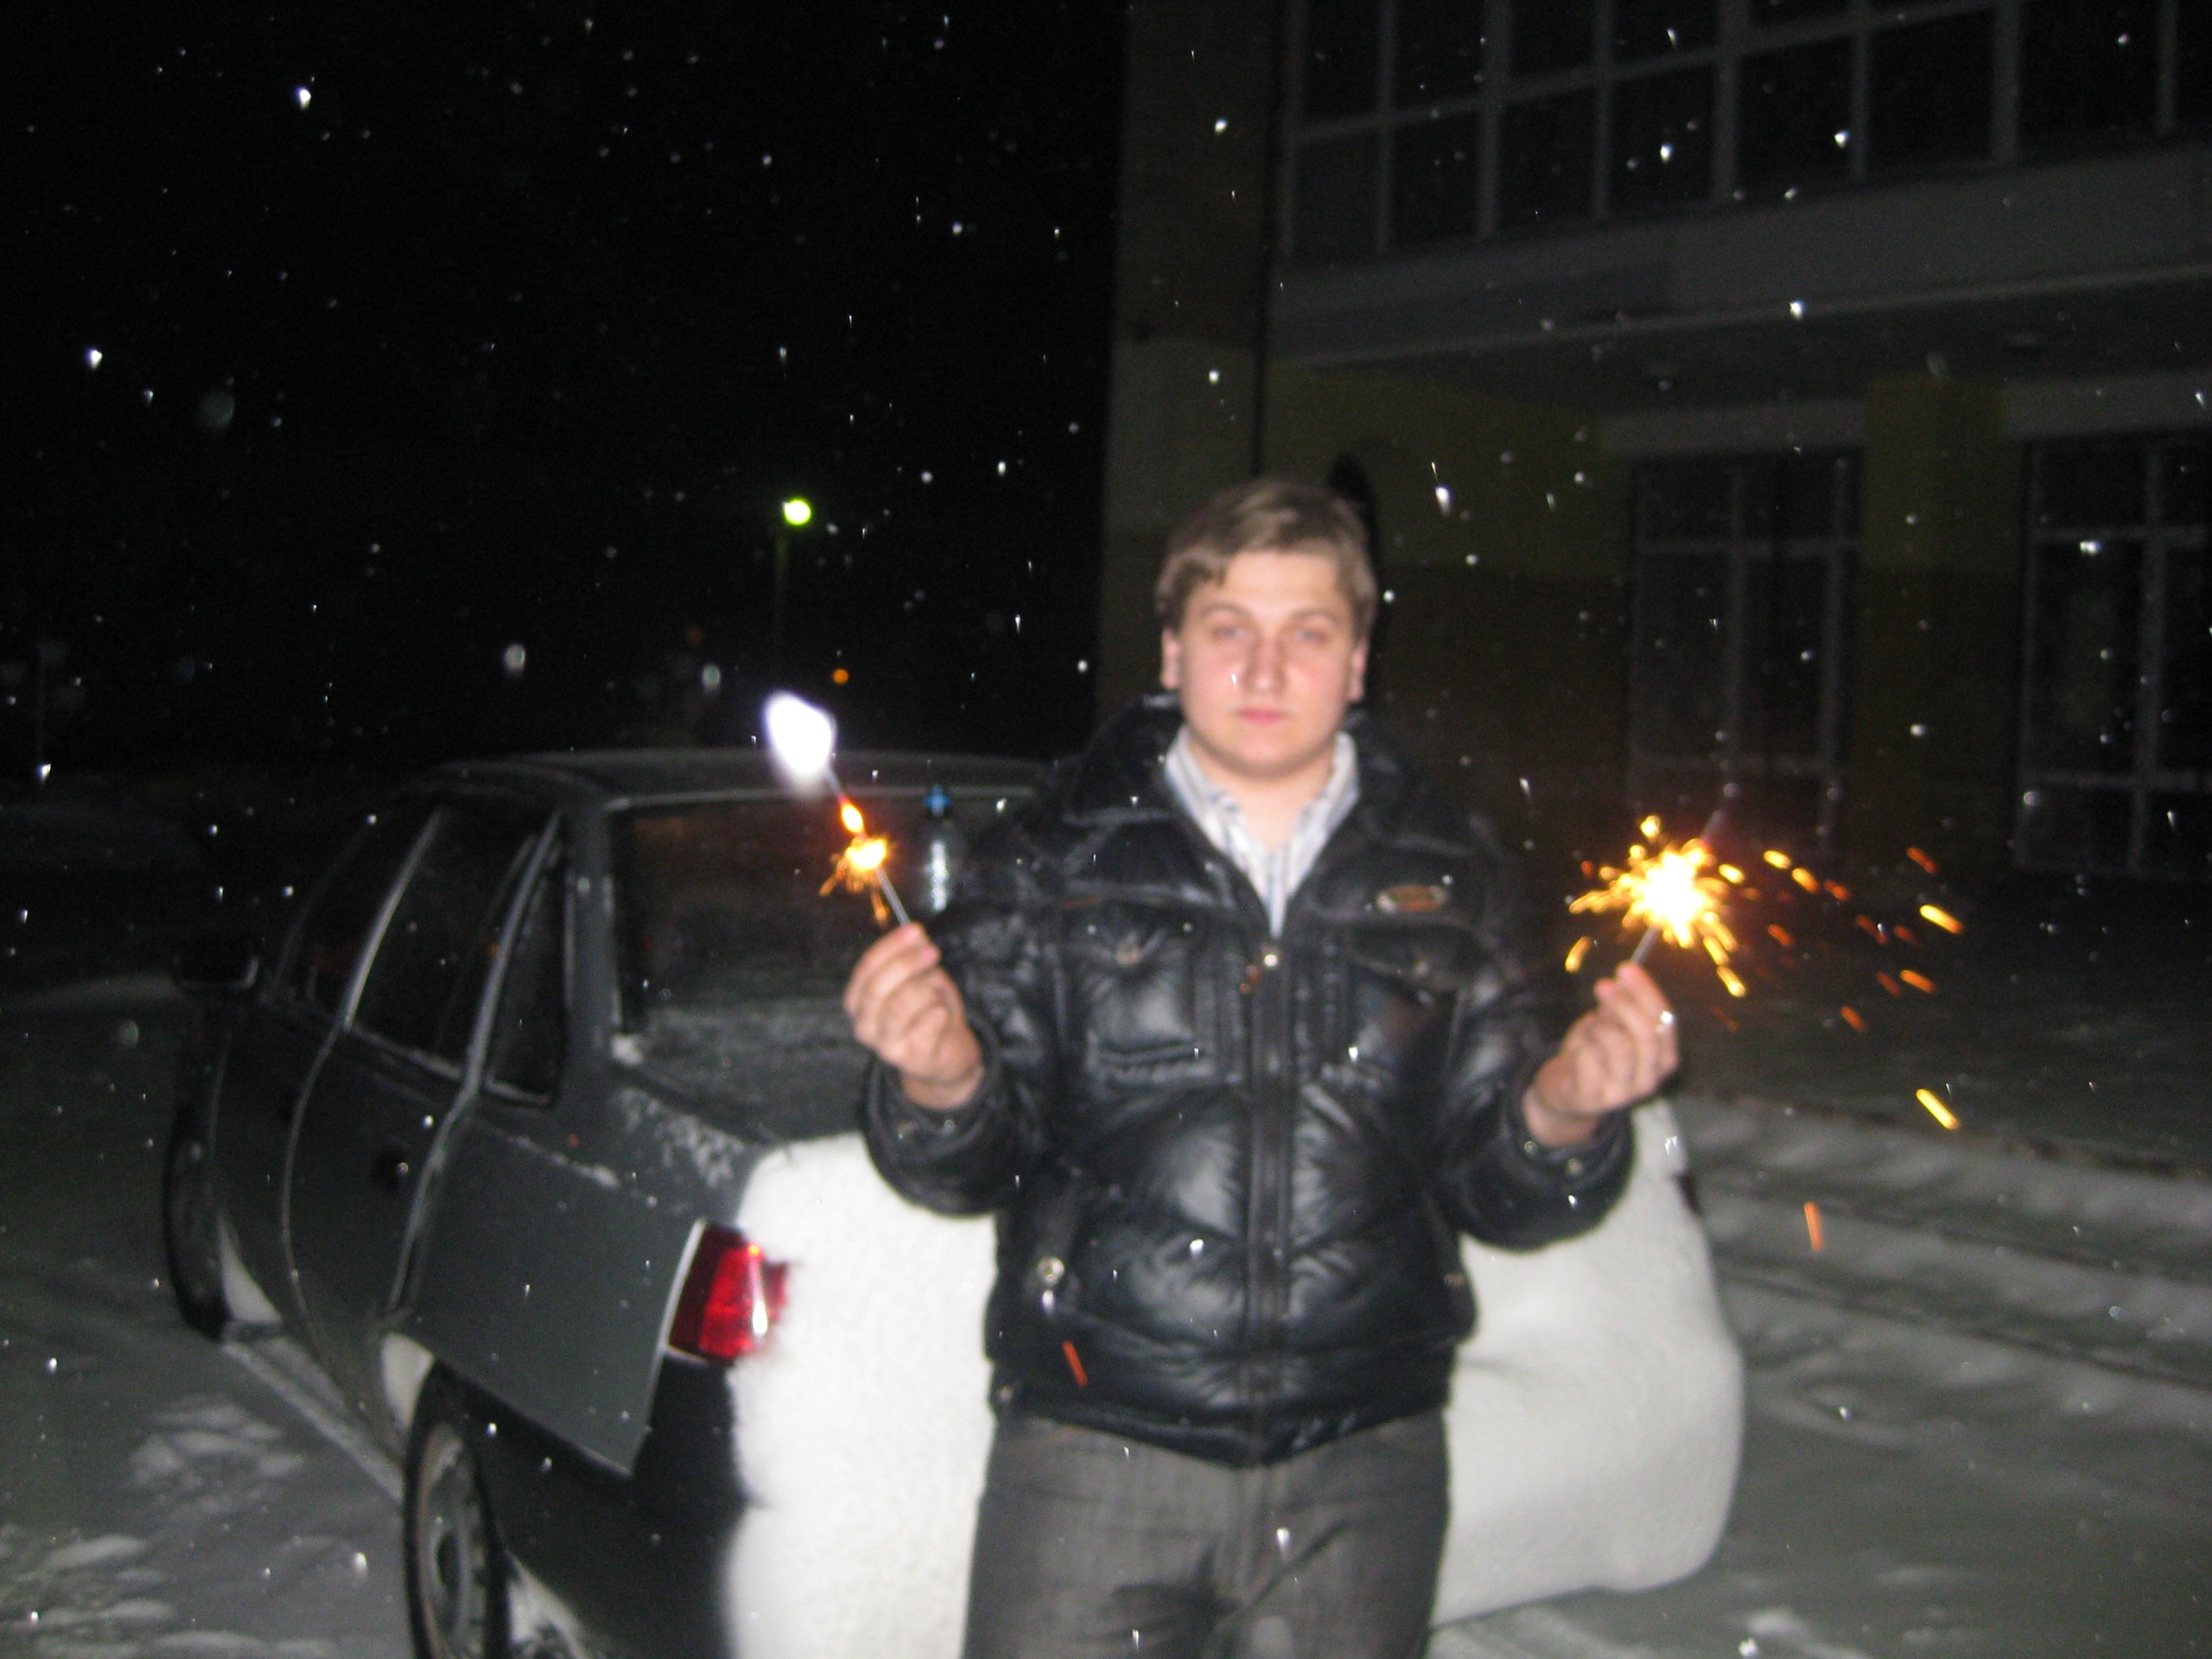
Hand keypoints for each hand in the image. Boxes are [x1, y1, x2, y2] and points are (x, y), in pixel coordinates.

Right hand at [843, 923, 984, 1110]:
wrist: (947, 1054)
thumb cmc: (928, 1011)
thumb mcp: (920, 977)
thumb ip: (913, 956)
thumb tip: (915, 934)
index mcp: (858, 1001)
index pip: (865, 969)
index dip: (890, 947)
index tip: (915, 930)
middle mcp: (864, 1025)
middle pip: (878, 987)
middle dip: (907, 964)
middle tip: (933, 952)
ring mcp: (884, 1046)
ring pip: (902, 1005)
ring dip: (927, 991)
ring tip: (937, 994)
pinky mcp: (910, 1060)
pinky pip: (927, 1025)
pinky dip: (940, 1012)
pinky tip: (942, 1013)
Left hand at [1521, 961, 1677, 1146]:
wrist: (1566, 1093)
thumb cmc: (1594, 1053)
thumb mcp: (1611, 1026)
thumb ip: (1622, 1008)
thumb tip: (1624, 980)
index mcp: (1663, 1059)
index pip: (1666, 1022)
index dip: (1647, 993)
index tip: (1627, 969)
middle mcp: (1651, 1079)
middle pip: (1646, 1034)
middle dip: (1624, 1004)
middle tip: (1603, 985)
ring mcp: (1624, 1093)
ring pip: (1618, 1044)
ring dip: (1599, 1028)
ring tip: (1590, 1030)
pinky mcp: (1594, 1099)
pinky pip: (1589, 1058)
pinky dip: (1580, 1045)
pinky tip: (1577, 1051)